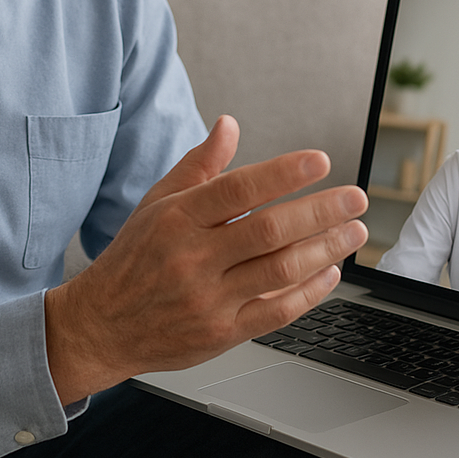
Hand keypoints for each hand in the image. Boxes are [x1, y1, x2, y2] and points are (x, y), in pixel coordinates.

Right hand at [44, 115, 367, 403]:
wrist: (101, 325)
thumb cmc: (135, 256)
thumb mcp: (158, 202)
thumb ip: (200, 164)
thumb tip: (229, 123)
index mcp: (178, 218)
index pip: (238, 188)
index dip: (283, 173)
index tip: (321, 161)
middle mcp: (193, 257)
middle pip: (268, 230)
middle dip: (320, 211)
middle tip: (357, 197)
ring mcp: (208, 299)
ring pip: (279, 270)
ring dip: (325, 249)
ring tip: (355, 231)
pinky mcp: (220, 334)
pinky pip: (275, 311)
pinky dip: (309, 292)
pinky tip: (330, 272)